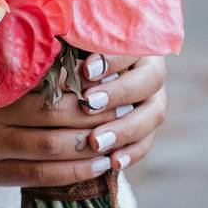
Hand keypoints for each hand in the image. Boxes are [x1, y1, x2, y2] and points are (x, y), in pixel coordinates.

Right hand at [0, 62, 119, 186]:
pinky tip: (99, 166)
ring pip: (50, 154)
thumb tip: (73, 41)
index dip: (81, 86)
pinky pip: (39, 180)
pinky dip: (73, 174)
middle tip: (126, 106)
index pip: (44, 87)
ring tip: (120, 139)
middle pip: (52, 122)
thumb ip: (15, 54)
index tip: (112, 78)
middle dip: (93, 116)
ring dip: (90, 148)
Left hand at [75, 54, 167, 171]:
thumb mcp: (70, 52)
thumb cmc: (70, 59)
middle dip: (118, 93)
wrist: (74, 88)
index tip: (86, 70)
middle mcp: (149, 71)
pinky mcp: (148, 129)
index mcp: (135, 45)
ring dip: (125, 128)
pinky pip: (146, 142)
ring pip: (153, 114)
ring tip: (97, 141)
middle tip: (89, 104)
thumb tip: (53, 56)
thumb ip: (69, 51)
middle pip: (149, 80)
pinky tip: (113, 163)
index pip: (132, 48)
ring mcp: (153, 101)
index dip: (111, 60)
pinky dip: (131, 153)